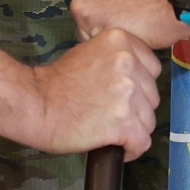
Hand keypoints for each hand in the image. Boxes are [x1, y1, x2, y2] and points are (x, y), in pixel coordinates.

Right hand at [30, 27, 161, 160]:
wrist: (37, 104)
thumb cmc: (57, 83)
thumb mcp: (88, 51)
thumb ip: (115, 57)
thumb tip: (137, 75)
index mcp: (120, 40)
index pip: (153, 67)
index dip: (141, 85)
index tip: (127, 95)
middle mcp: (127, 62)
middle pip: (152, 95)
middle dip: (137, 108)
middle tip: (114, 114)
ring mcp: (127, 92)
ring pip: (149, 120)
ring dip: (134, 129)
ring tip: (112, 131)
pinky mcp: (124, 121)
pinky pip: (142, 142)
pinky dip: (132, 149)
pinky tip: (119, 148)